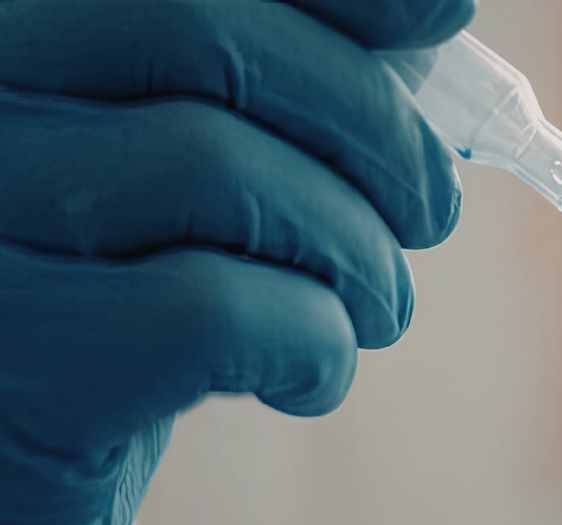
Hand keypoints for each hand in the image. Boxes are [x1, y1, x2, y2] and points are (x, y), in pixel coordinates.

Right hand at [0, 0, 473, 524]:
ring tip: (374, 311)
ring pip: (220, 169)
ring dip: (354, 254)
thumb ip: (259, 92)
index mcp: (9, 38)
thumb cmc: (98, 321)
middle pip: (204, 32)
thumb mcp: (170, 190)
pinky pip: (213, 312)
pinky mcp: (14, 364)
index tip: (445, 12)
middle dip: (370, 125)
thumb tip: (431, 8)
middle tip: (430, 213)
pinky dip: (311, 344)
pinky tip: (310, 379)